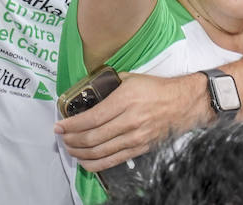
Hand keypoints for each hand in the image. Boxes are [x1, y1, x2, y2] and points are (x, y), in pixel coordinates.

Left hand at [55, 72, 201, 172]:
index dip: (72, 125)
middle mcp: (129, 121)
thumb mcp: (130, 78)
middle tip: (61, 137)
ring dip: (80, 153)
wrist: (183, 103)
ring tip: (70, 148)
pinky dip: (96, 164)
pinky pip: (114, 160)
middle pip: (93, 137)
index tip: (59, 126)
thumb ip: (108, 85)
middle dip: (72, 140)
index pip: (91, 118)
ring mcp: (135, 138)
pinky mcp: (140, 149)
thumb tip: (87, 92)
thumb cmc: (155, 88)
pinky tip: (85, 162)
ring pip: (101, 152)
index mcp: (125, 100)